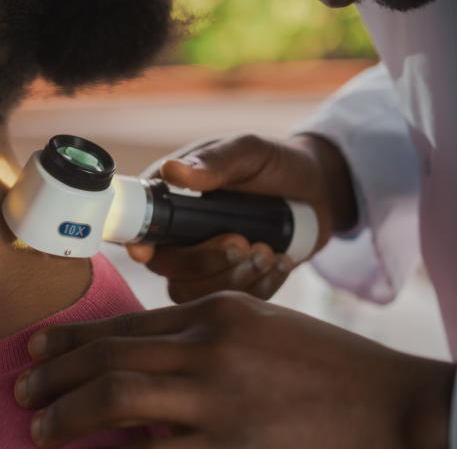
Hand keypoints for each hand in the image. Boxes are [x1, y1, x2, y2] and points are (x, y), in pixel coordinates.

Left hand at [15, 293, 455, 448]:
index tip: (37, 352)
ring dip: (68, 416)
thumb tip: (136, 360)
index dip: (71, 340)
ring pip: (118, 401)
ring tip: (40, 428)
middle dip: (55, 378)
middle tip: (22, 392)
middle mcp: (210, 348)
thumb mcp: (258, 328)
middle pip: (108, 359)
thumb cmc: (324, 366)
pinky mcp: (229, 447)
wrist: (394, 407)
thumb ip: (197, 336)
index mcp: (215, 313)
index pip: (123, 325)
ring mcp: (219, 400)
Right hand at [128, 134, 356, 302]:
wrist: (319, 190)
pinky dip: (259, 288)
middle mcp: (181, 236)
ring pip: (194, 293)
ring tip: (268, 252)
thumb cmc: (277, 164)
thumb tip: (173, 171)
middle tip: (243, 242)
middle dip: (204, 261)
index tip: (147, 253)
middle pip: (166, 268)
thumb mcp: (249, 153)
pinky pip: (230, 302)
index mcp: (172, 200)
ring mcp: (204, 264)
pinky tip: (281, 262)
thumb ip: (215, 162)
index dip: (137, 244)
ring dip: (233, 278)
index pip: (138, 228)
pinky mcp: (231, 282)